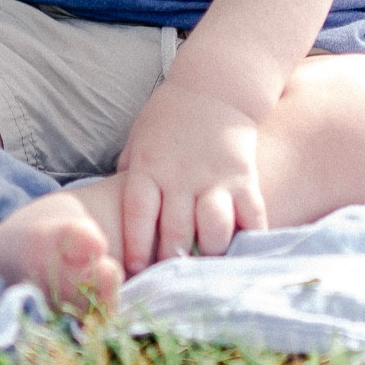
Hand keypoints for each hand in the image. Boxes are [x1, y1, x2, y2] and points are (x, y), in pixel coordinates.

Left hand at [113, 79, 267, 272]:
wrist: (216, 85)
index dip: (135, 245)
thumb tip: (113, 211)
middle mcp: (181, 176)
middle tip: (170, 280)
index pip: (138, 213)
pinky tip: (243, 255)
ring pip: (213, 229)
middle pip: (175, 230)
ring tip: (205, 269)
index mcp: (149, 166)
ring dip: (209, 254)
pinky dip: (250, 239)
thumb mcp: (139, 138)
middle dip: (171, 261)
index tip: (135, 269)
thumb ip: (130, 173)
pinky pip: (251, 217)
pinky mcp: (244, 178)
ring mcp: (215, 178)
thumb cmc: (170, 115)